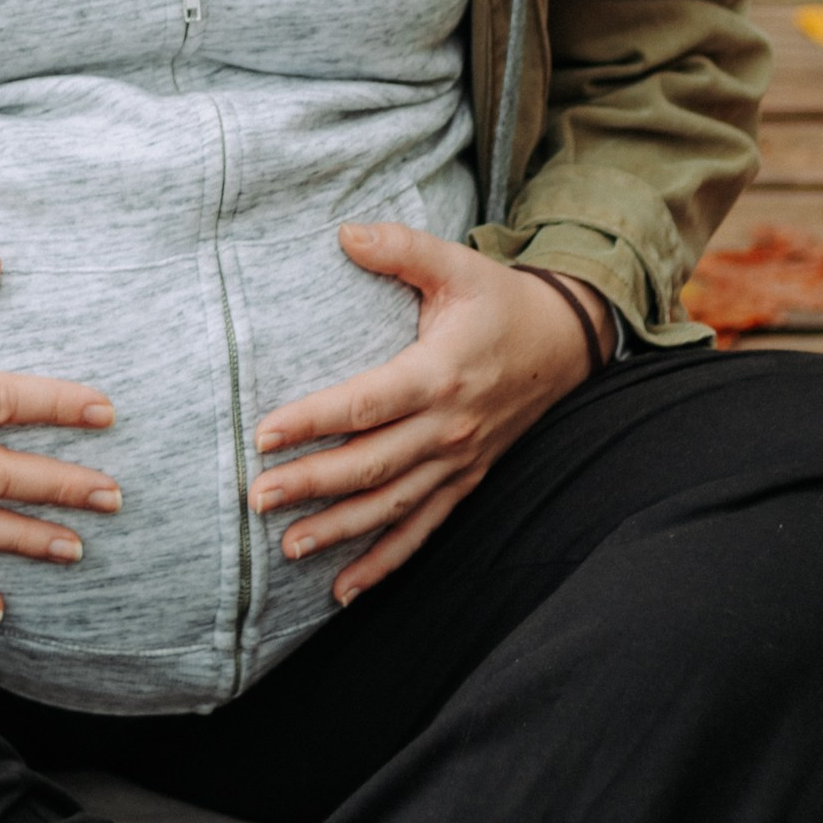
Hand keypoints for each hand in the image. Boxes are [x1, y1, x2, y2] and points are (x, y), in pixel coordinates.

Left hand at [249, 227, 605, 604]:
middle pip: (372, 464)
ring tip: (287, 548)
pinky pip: (423, 528)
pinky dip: (385, 563)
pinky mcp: (466, 480)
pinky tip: (343, 590)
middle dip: (311, 484)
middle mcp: (450, 426)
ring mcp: (460, 461)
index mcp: (440, 373)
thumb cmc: (500, 300)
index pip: (368, 403)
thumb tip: (343, 232)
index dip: (315, 419)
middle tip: (256, 498)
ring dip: (340, 532)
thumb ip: (401, 247)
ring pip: (393, 506)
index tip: (264, 433)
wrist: (566, 342)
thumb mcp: (458, 264)